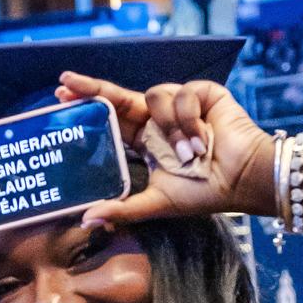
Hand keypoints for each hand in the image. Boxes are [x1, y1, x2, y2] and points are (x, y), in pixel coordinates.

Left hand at [55, 72, 271, 223]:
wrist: (242, 180)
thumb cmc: (204, 193)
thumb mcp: (156, 202)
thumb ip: (122, 208)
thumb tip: (86, 220)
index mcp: (146, 141)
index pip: (112, 119)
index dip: (89, 106)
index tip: (60, 94)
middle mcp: (159, 120)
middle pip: (120, 96)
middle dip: (93, 87)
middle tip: (67, 82)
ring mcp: (180, 104)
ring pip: (153, 96)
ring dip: (170, 128)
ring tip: (189, 154)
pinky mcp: (202, 92)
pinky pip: (182, 94)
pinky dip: (190, 120)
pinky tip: (204, 139)